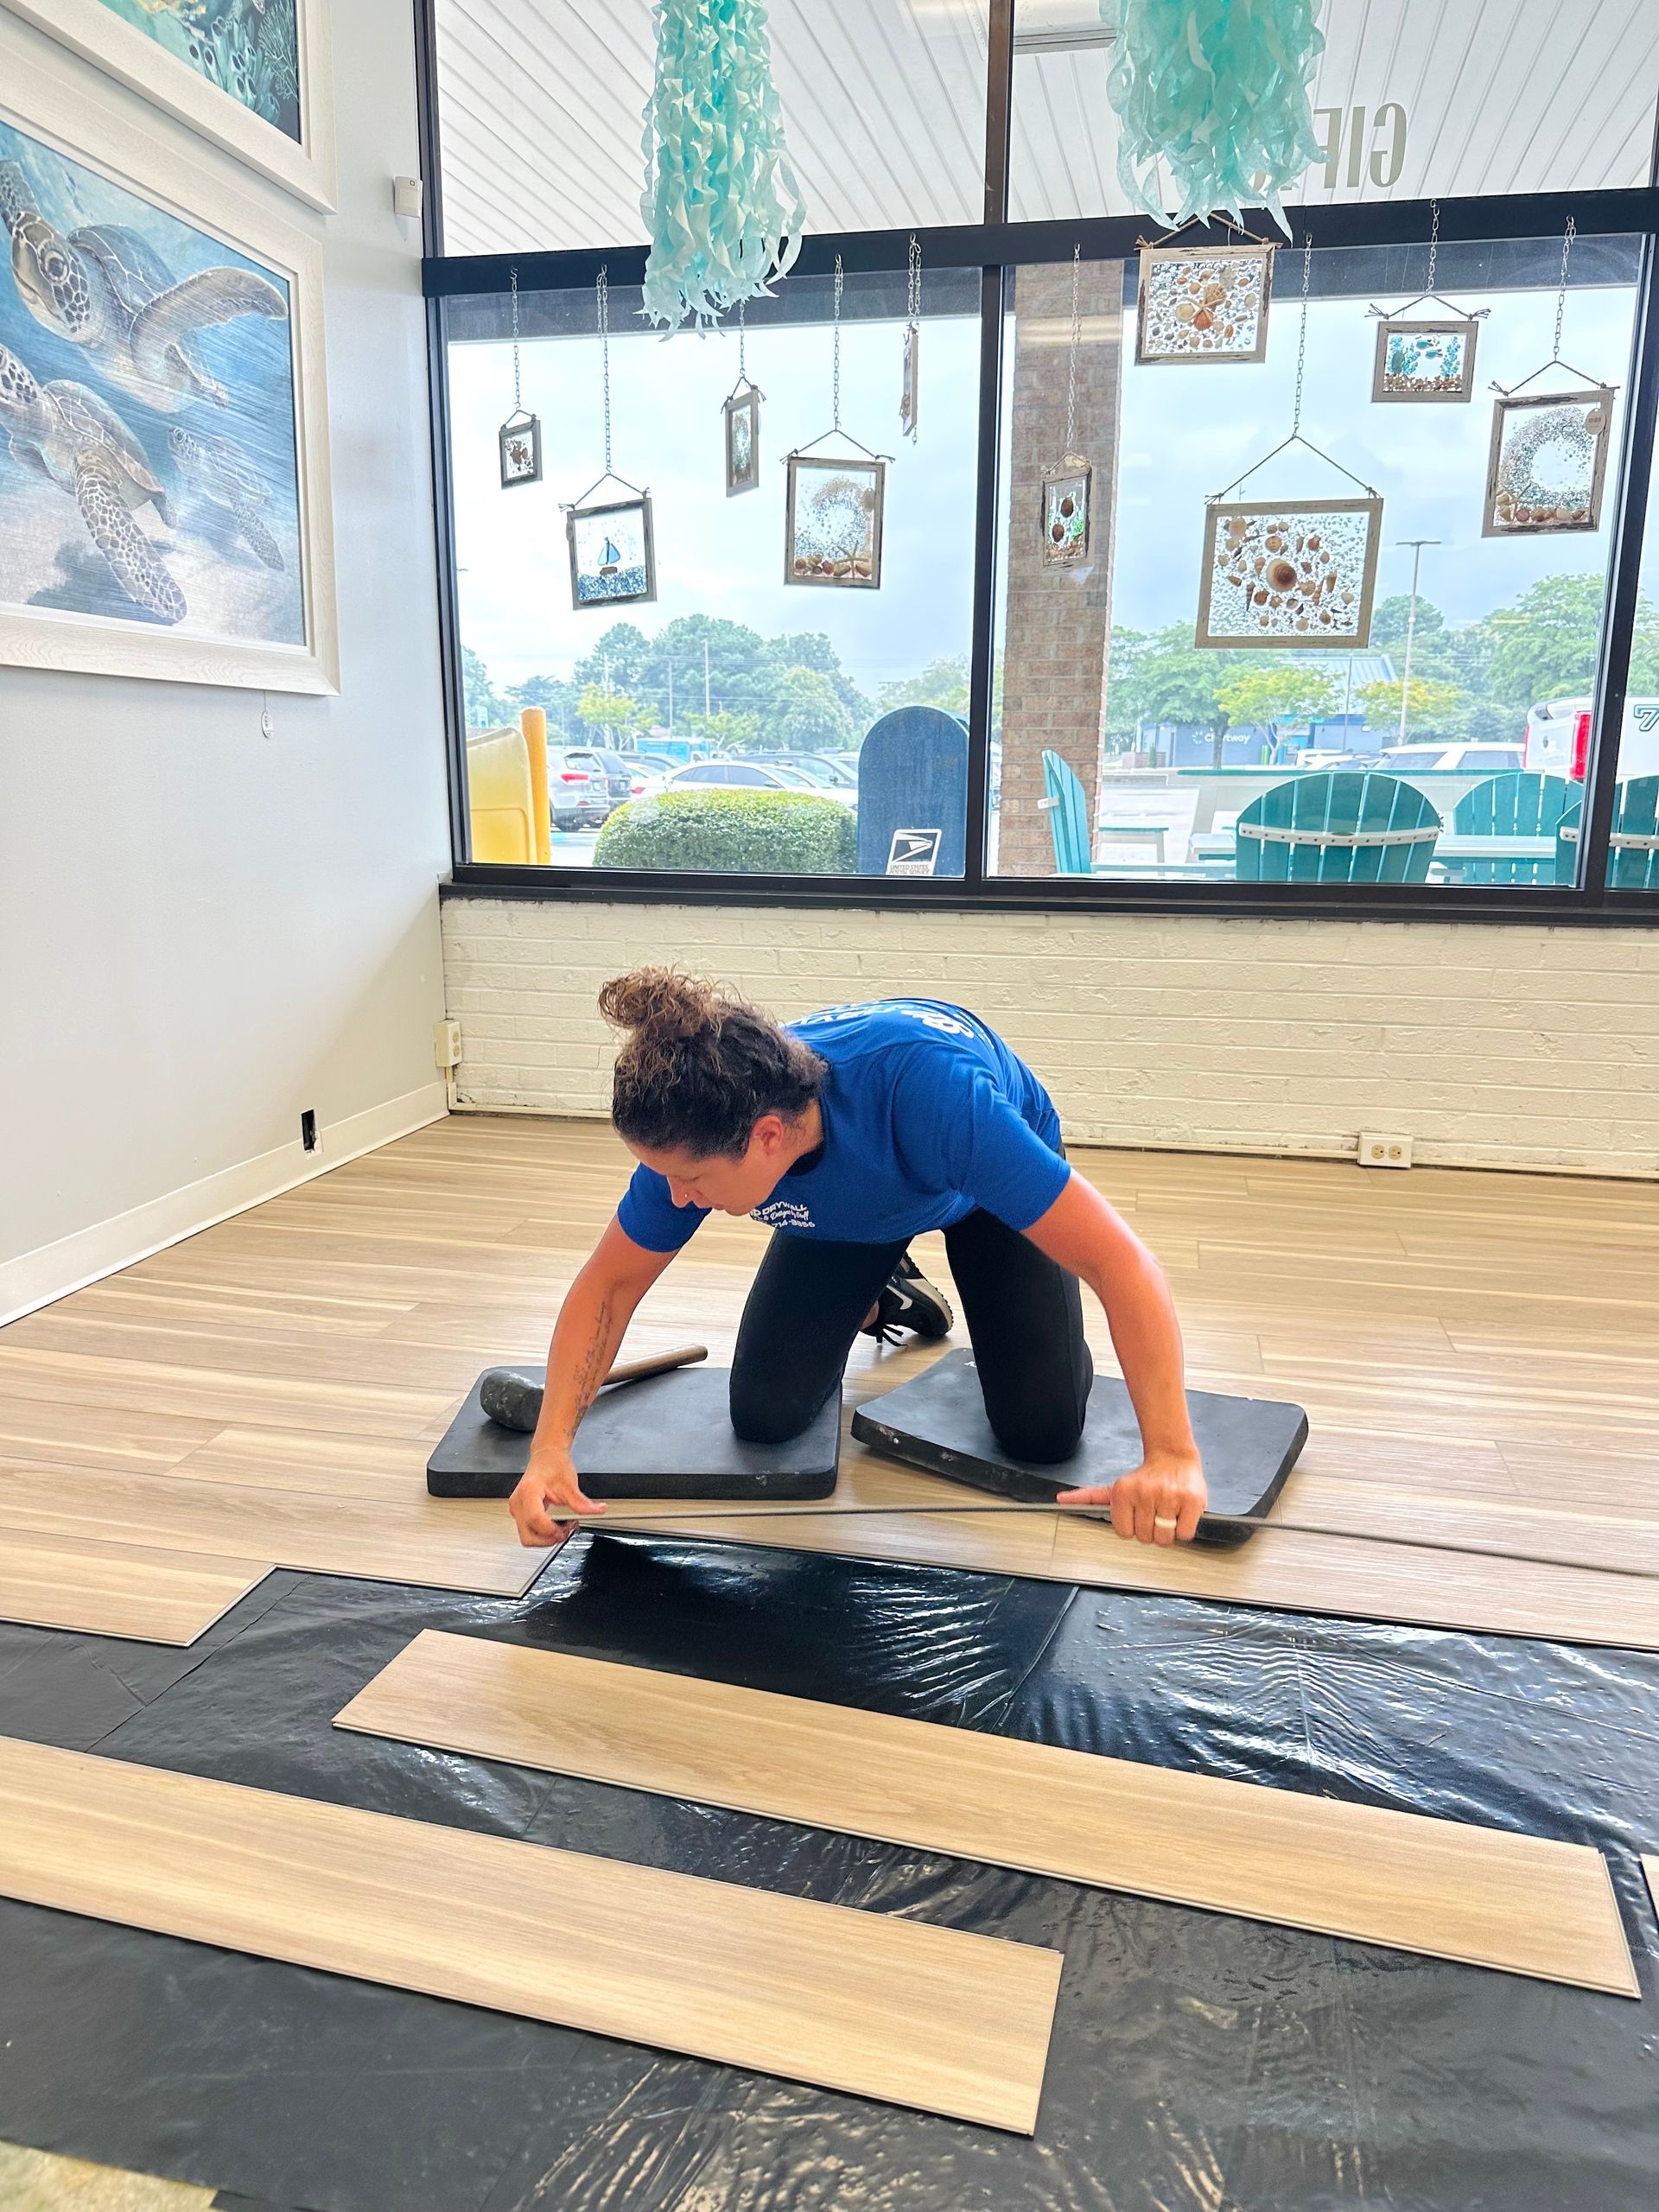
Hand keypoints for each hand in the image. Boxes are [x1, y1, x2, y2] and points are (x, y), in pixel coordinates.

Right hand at [508, 1448, 604, 1547]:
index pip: (535, 1519)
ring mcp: (517, 1509)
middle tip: (564, 1531)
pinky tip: (554, 1524)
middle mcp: (518, 1503)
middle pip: (528, 1536)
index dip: (551, 1529)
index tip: (565, 1528)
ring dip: (546, 1538)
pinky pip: (529, 1532)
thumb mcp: (570, 1484)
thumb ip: (582, 1502)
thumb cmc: (553, 1465)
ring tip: (561, 1527)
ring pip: (527, 1538)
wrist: (546, 1457)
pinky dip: (543, 1534)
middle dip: (548, 1539)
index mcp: (528, 1492)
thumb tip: (597, 1511)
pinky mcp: (520, 1514)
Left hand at [1057, 1447, 1205, 1545]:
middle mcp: (1145, 1492)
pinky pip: (1185, 1534)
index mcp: (1123, 1491)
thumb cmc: (1144, 1478)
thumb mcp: (1114, 1487)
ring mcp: (1169, 1496)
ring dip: (1168, 1531)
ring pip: (1165, 1538)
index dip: (1132, 1528)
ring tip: (1167, 1512)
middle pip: (1145, 1537)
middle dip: (1151, 1530)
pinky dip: (1184, 1529)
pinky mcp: (1192, 1501)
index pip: (1124, 1533)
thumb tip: (1061, 1500)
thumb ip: (1089, 1497)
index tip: (1138, 1515)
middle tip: (1154, 1512)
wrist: (1173, 1457)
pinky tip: (1180, 1513)